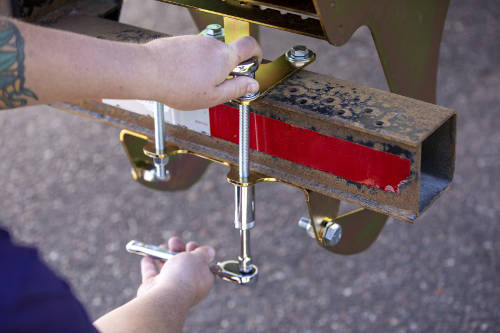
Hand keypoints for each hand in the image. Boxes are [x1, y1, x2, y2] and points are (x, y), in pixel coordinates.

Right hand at [137, 236, 215, 308]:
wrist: (166, 296)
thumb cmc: (185, 275)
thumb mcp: (198, 258)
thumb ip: (203, 253)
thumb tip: (210, 251)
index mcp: (203, 280)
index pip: (203, 265)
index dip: (198, 253)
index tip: (191, 245)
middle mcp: (188, 285)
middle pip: (184, 265)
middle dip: (178, 250)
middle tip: (174, 241)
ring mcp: (170, 288)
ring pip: (167, 268)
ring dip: (164, 255)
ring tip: (162, 246)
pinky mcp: (153, 289)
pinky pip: (151, 275)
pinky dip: (149, 265)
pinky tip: (147, 257)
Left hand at [146, 35, 261, 109]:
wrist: (147, 71)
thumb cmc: (177, 86)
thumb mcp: (213, 97)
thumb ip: (236, 89)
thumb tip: (253, 84)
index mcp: (225, 57)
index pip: (250, 46)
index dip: (257, 53)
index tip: (254, 63)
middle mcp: (213, 44)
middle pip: (228, 53)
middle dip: (227, 68)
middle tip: (217, 86)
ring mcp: (196, 40)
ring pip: (210, 54)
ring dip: (208, 67)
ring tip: (194, 85)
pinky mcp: (183, 41)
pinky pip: (195, 53)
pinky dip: (194, 64)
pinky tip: (183, 77)